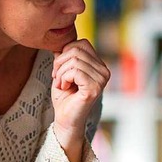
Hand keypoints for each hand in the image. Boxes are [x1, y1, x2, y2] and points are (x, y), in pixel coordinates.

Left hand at [51, 39, 109, 155]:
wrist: (65, 120)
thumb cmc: (64, 97)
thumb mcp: (63, 71)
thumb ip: (65, 56)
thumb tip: (60, 41)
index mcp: (99, 65)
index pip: (82, 43)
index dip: (65, 52)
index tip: (59, 69)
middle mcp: (104, 71)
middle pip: (76, 50)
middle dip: (60, 62)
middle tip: (57, 77)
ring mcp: (101, 80)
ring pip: (74, 60)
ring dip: (60, 72)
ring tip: (61, 84)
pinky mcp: (94, 88)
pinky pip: (75, 71)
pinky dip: (63, 78)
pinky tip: (65, 88)